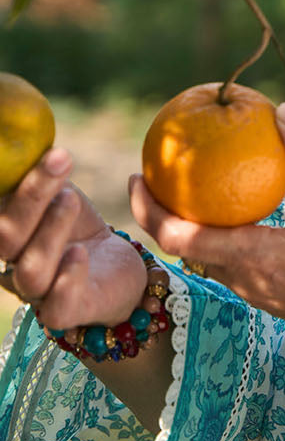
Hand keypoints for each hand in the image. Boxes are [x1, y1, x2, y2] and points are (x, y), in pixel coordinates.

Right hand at [0, 148, 145, 329]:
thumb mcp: (55, 191)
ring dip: (49, 230)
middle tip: (60, 159)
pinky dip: (67, 276)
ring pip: (30, 269)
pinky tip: (81, 251)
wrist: (116, 269)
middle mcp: (12, 263)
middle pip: (5, 236)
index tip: (18, 154)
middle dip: (31, 195)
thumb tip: (20, 128)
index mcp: (5, 232)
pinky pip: (57, 305)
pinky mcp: (68, 311)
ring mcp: (38, 291)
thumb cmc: (77, 225)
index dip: (3, 188)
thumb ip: (33, 172)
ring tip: (72, 199)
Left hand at [128, 104, 284, 364]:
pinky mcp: (278, 303)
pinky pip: (237, 268)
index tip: (137, 178)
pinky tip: (247, 216)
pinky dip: (226, 241)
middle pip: (187, 250)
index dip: (148, 209)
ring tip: (200, 192)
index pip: (179, 237)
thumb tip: (283, 112)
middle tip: (164, 176)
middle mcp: (248, 282)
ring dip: (196, 230)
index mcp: (255, 258)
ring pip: (212, 260)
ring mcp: (262, 297)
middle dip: (166, 216)